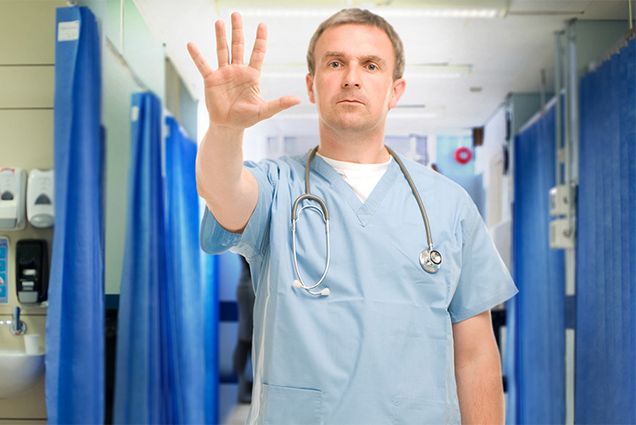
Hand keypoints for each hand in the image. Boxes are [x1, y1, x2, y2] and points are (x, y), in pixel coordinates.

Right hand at [187, 12, 300, 129]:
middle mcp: (238, 70)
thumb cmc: (247, 118)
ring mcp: (224, 73)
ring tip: (219, 22)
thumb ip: (279, 103)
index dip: (260, 39)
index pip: (257, 53)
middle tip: (236, 14)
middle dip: (237, 30)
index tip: (262, 25)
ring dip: (220, 37)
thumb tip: (298, 100)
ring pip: (222, 51)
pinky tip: (191, 45)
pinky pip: (203, 65)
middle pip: (238, 46)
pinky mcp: (211, 80)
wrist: (228, 126)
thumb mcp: (264, 111)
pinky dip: (197, 55)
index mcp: (252, 75)